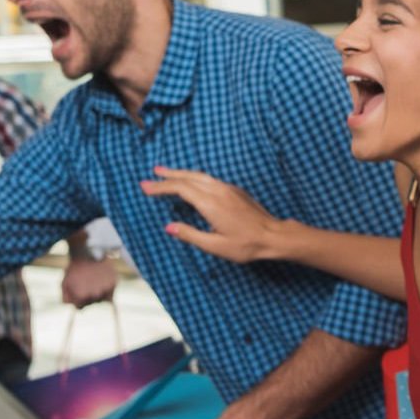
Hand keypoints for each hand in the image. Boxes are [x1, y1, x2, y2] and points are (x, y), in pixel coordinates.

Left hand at [61, 255, 119, 307]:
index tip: (77, 290)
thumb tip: (75, 309)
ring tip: (93, 282)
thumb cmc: (74, 269)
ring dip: (99, 294)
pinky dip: (107, 289)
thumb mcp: (64, 284)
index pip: (80, 307)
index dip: (78, 300)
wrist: (87, 252)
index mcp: (81, 296)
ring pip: (102, 300)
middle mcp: (95, 295)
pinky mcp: (114, 283)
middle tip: (86, 284)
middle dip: (88, 296)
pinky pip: (111, 293)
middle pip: (92, 303)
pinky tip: (101, 281)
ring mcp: (105, 289)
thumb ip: (66, 299)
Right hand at [142, 167, 279, 264]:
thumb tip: (169, 227)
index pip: (180, 188)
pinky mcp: (235, 191)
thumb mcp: (215, 246)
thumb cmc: (246, 244)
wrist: (274, 236)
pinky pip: (209, 179)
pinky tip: (191, 182)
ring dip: (181, 173)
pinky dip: (195, 177)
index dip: (161, 186)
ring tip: (166, 173)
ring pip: (200, 175)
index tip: (145, 186)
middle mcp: (218, 191)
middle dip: (168, 176)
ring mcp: (228, 189)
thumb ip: (190, 234)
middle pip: (188, 177)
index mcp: (210, 203)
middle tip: (151, 174)